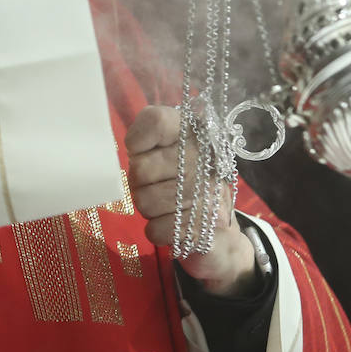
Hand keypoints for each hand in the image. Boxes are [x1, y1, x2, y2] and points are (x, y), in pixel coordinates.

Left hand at [124, 105, 260, 296]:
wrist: (221, 227)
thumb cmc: (186, 180)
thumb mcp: (171, 148)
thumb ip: (148, 136)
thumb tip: (129, 148)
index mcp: (196, 131)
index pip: (155, 121)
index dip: (137, 140)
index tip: (140, 151)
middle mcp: (206, 156)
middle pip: (140, 169)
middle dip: (139, 183)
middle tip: (155, 184)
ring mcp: (209, 192)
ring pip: (144, 202)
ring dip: (148, 208)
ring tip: (167, 203)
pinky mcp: (205, 226)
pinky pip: (155, 229)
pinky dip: (157, 230)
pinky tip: (174, 222)